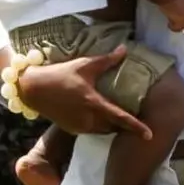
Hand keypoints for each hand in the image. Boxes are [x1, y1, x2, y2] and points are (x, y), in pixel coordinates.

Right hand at [18, 50, 149, 138]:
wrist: (33, 88)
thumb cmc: (60, 74)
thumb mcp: (84, 65)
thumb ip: (107, 60)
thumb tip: (125, 49)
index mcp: (93, 103)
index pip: (120, 118)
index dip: (136, 127)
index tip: (150, 135)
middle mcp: (87, 118)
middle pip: (114, 126)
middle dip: (124, 124)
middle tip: (133, 117)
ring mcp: (79, 126)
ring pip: (103, 130)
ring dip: (111, 124)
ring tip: (117, 116)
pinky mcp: (72, 130)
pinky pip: (92, 130)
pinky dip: (98, 125)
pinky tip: (98, 115)